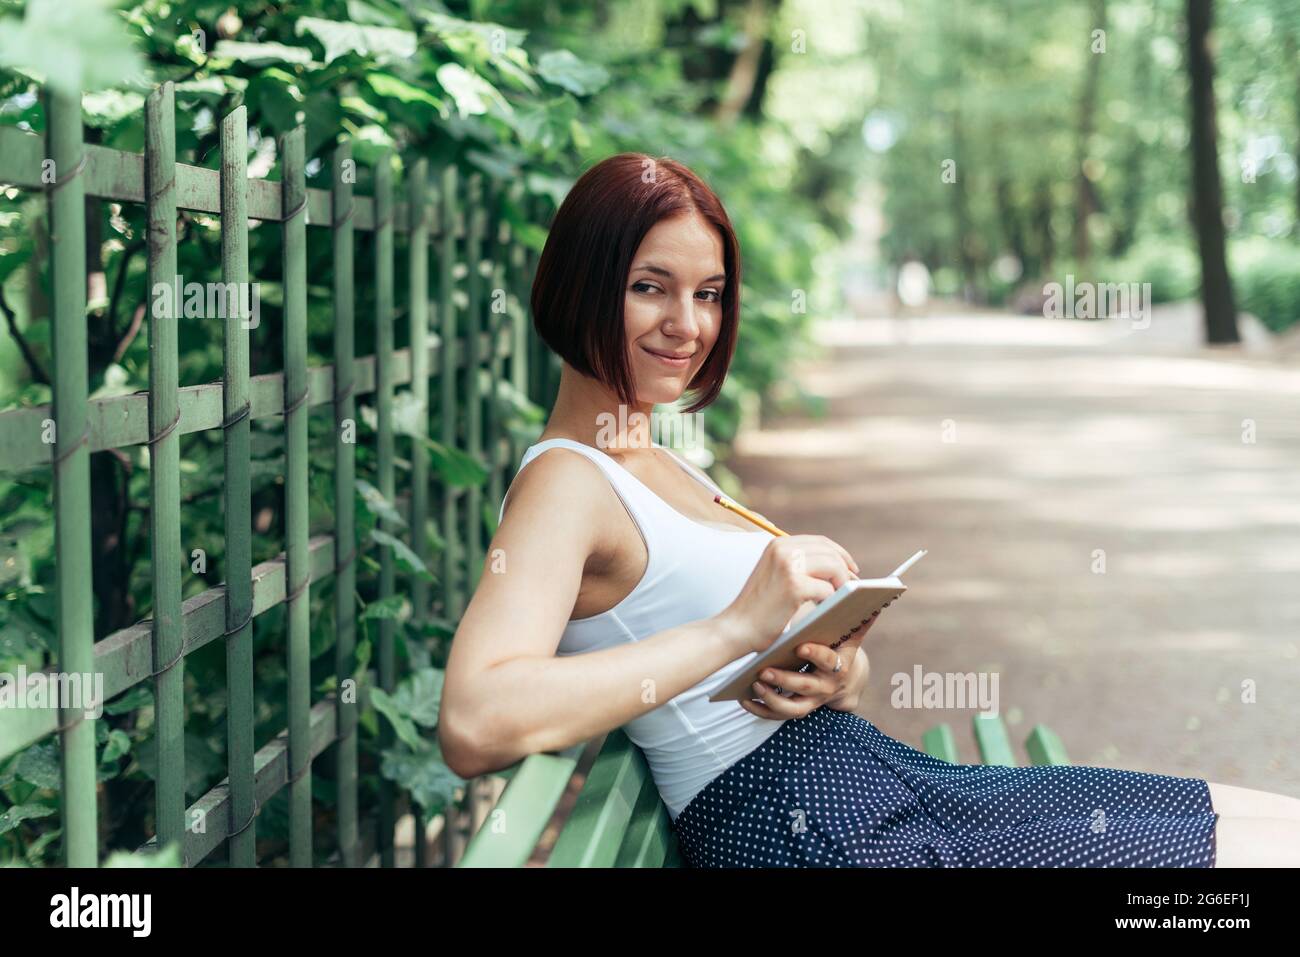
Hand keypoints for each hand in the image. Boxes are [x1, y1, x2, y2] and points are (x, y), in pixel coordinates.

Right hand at [715, 535, 858, 657]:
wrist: (735, 628)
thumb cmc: (757, 607)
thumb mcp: (774, 575)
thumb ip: (797, 565)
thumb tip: (834, 564)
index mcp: (778, 544)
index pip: (821, 542)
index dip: (840, 555)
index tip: (852, 570)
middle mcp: (783, 549)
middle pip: (831, 553)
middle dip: (846, 570)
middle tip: (854, 587)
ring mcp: (789, 566)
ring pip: (834, 568)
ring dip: (842, 585)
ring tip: (842, 599)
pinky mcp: (794, 586)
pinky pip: (828, 590)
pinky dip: (832, 601)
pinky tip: (826, 610)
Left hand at [739, 610, 879, 719]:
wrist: (845, 680)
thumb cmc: (840, 649)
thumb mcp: (851, 637)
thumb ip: (858, 621)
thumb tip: (874, 601)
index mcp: (838, 666)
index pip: (828, 662)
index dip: (816, 655)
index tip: (800, 646)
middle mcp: (825, 687)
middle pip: (805, 686)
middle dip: (784, 679)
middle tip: (764, 671)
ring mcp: (811, 701)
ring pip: (792, 708)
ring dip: (772, 699)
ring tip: (755, 684)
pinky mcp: (797, 709)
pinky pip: (778, 716)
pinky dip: (760, 710)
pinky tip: (744, 700)